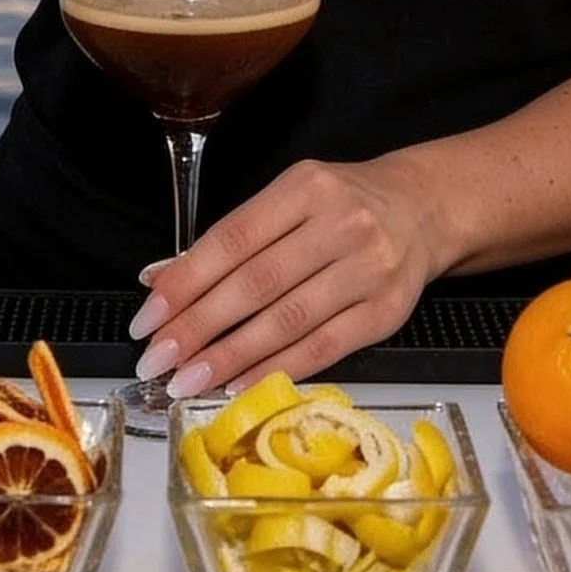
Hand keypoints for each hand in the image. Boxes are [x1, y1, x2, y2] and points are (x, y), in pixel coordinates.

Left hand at [125, 154, 444, 395]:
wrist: (422, 209)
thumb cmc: (342, 204)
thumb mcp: (289, 197)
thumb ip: (234, 236)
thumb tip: (162, 279)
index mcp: (306, 187)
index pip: (233, 239)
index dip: (186, 280)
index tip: (148, 317)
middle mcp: (340, 224)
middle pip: (256, 284)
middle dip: (198, 326)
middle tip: (156, 360)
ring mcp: (368, 270)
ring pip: (287, 321)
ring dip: (229, 357)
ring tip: (188, 380)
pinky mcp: (386, 313)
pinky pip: (323, 348)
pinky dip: (276, 369)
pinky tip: (239, 384)